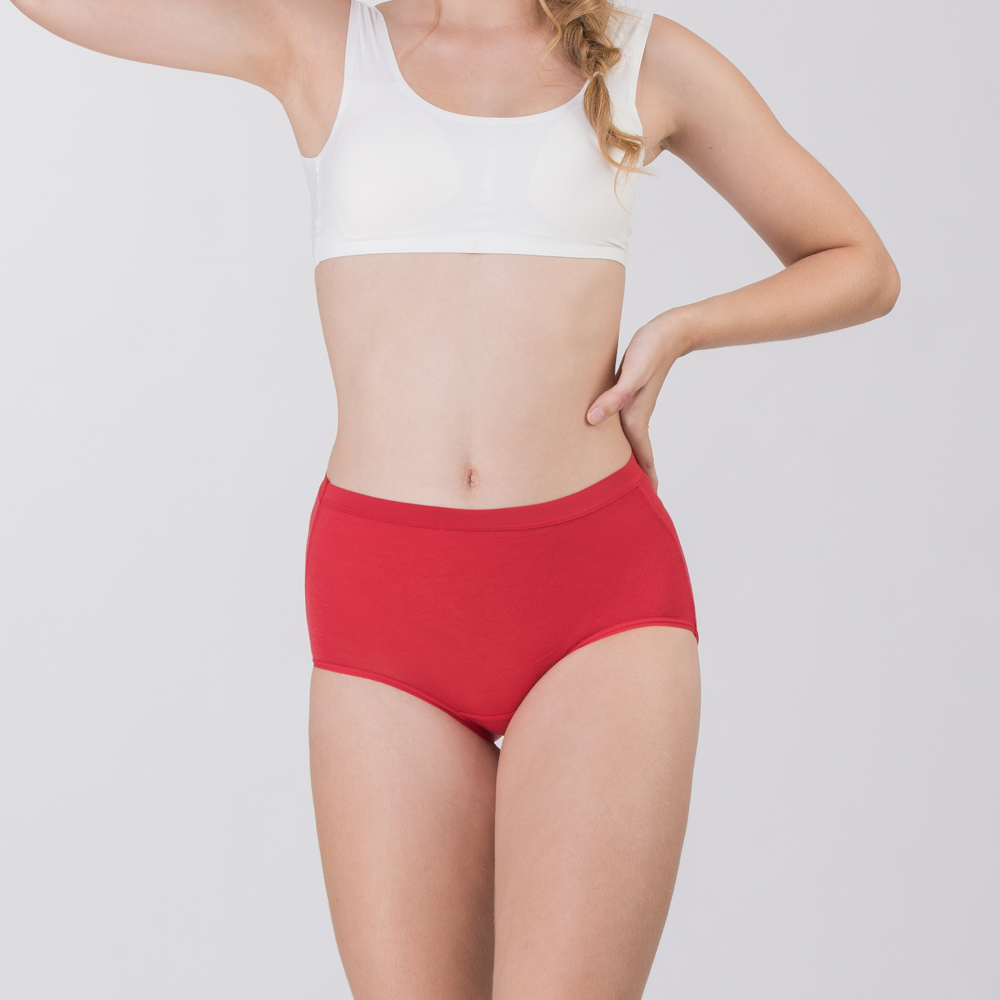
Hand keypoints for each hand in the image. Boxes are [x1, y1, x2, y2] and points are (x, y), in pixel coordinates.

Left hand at [586, 314, 689, 492]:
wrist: (667, 331)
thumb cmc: (651, 349)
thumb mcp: (632, 372)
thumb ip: (614, 395)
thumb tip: (593, 418)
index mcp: (635, 417)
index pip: (642, 458)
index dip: (645, 479)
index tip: (650, 501)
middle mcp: (633, 416)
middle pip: (633, 455)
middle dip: (634, 478)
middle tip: (626, 502)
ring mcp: (631, 407)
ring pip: (626, 442)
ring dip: (625, 461)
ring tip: (617, 479)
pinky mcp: (625, 395)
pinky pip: (618, 423)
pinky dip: (616, 438)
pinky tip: (605, 437)